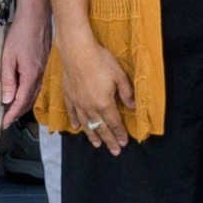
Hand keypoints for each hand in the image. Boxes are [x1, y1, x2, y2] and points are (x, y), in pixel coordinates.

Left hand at [0, 4, 51, 129]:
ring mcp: (44, 70)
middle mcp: (40, 76)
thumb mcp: (8, 57)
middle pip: (29, 101)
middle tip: (6, 121)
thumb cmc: (20, 34)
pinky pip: (38, 86)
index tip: (3, 124)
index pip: (20, 102)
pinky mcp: (45, 64)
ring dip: (24, 104)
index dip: (11, 115)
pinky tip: (23, 93)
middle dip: (18, 112)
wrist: (37, 17)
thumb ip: (8, 79)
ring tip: (13, 111)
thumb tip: (6, 100)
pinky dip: (30, 94)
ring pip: (34, 94)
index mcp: (31, 75)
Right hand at [58, 30, 135, 154]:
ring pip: (86, 124)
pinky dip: (75, 122)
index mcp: (104, 103)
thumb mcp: (119, 75)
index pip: (114, 123)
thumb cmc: (101, 60)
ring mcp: (78, 103)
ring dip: (93, 136)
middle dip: (109, 141)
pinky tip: (77, 128)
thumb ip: (126, 92)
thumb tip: (133, 107)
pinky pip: (72, 113)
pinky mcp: (69, 96)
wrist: (77, 51)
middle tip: (115, 151)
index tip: (124, 143)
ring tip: (97, 145)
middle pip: (101, 128)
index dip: (120, 134)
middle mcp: (90, 107)